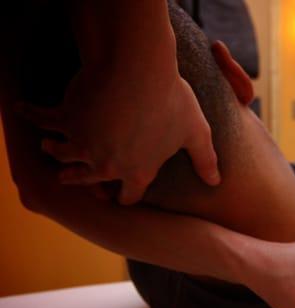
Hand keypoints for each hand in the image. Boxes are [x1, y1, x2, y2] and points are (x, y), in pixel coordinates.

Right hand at [16, 63, 219, 204]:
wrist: (140, 70)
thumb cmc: (172, 101)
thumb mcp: (196, 132)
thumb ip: (205, 160)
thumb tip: (217, 182)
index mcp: (139, 172)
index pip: (129, 197)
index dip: (123, 197)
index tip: (115, 196)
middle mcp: (108, 165)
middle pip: (87, 182)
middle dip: (79, 180)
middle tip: (70, 178)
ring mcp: (83, 145)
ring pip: (62, 157)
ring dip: (55, 151)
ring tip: (51, 146)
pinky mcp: (65, 120)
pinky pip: (42, 121)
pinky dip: (31, 115)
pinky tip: (25, 109)